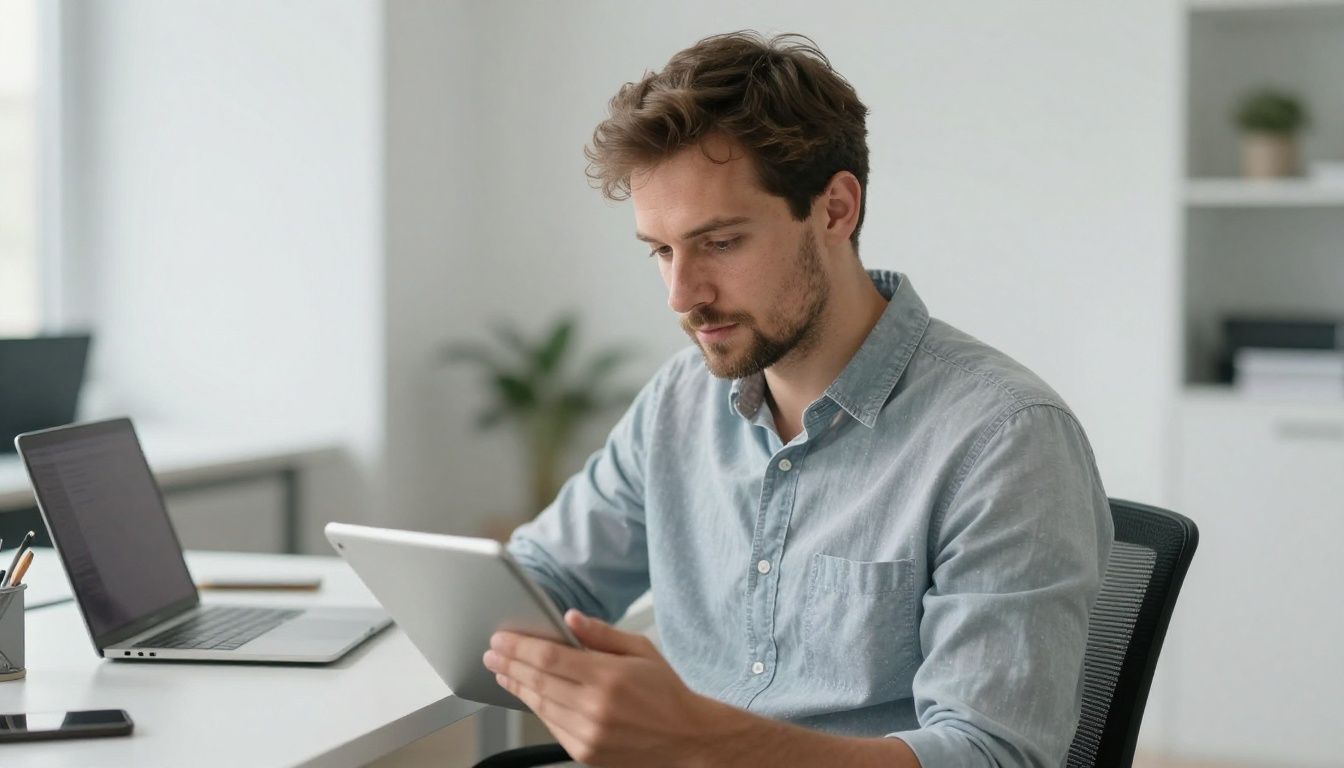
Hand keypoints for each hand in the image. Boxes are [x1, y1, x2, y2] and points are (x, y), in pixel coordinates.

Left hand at [483, 609, 740, 766]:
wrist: (686, 739)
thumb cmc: (666, 694)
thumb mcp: (641, 650)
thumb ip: (602, 634)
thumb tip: (569, 619)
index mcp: (608, 677)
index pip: (549, 657)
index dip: (519, 647)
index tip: (502, 639)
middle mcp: (595, 707)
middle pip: (537, 681)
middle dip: (509, 664)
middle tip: (492, 652)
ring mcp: (588, 734)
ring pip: (539, 705)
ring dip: (517, 686)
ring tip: (503, 672)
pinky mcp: (585, 753)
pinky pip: (551, 726)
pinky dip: (537, 708)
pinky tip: (529, 694)